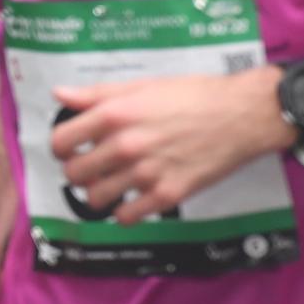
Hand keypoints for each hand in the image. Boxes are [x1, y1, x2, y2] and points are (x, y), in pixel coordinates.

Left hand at [50, 66, 292, 225]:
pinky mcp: (167, 195)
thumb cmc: (194, 96)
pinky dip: (123, 211)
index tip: (70, 149)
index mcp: (115, 114)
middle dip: (78, 171)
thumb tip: (60, 95)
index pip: (61, 142)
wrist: (242, 115)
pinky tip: (132, 198)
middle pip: (74, 174)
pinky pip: (126, 217)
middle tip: (91, 167)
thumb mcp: (142, 86)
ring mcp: (146, 173)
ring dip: (98, 193)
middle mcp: (126, 145)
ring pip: (95, 199)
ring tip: (110, 184)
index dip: (61, 147)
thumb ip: (97, 94)